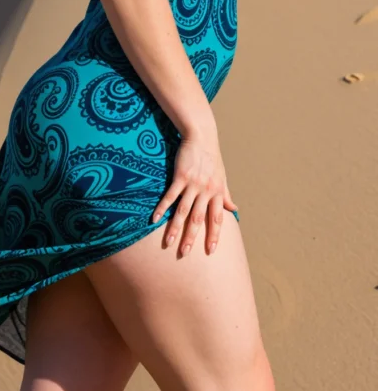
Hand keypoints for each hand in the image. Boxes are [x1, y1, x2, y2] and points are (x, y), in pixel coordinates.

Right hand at [151, 128, 238, 255]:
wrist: (202, 137)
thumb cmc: (212, 158)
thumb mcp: (222, 177)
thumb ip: (226, 195)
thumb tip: (235, 209)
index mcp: (217, 193)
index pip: (217, 219)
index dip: (214, 235)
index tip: (211, 251)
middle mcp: (206, 191)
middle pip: (198, 219)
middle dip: (192, 237)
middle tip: (185, 253)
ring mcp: (193, 184)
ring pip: (183, 211)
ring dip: (175, 228)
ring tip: (169, 242)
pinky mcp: (181, 176)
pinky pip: (170, 196)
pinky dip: (162, 208)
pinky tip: (154, 219)